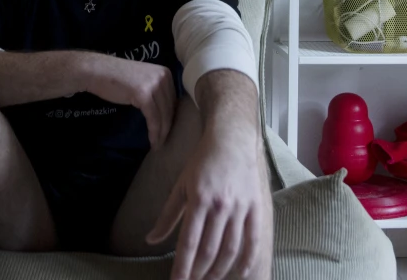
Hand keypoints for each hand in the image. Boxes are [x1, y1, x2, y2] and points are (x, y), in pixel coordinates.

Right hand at [82, 54, 176, 149]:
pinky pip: (153, 118)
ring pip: (163, 115)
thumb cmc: (117, 78)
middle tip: (163, 142)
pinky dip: (154, 132)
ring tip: (158, 145)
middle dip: (167, 127)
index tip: (167, 131)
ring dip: (162, 133)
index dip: (171, 117)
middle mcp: (163, 76)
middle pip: (170, 108)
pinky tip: (152, 141)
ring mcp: (154, 84)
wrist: (98, 71)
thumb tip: (167, 111)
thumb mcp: (143, 81)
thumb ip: (156, 90)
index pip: (173, 99)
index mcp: (165, 72)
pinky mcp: (144, 94)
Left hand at [146, 128, 271, 279]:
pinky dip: (248, 259)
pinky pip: (253, 239)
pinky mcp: (255, 206)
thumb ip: (167, 215)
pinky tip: (240, 272)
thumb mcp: (180, 185)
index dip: (182, 266)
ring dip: (219, 270)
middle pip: (209, 250)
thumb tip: (151, 239)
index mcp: (198, 200)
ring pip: (230, 248)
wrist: (232, 140)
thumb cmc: (202, 162)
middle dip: (199, 272)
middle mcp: (220, 206)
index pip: (189, 242)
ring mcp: (240, 207)